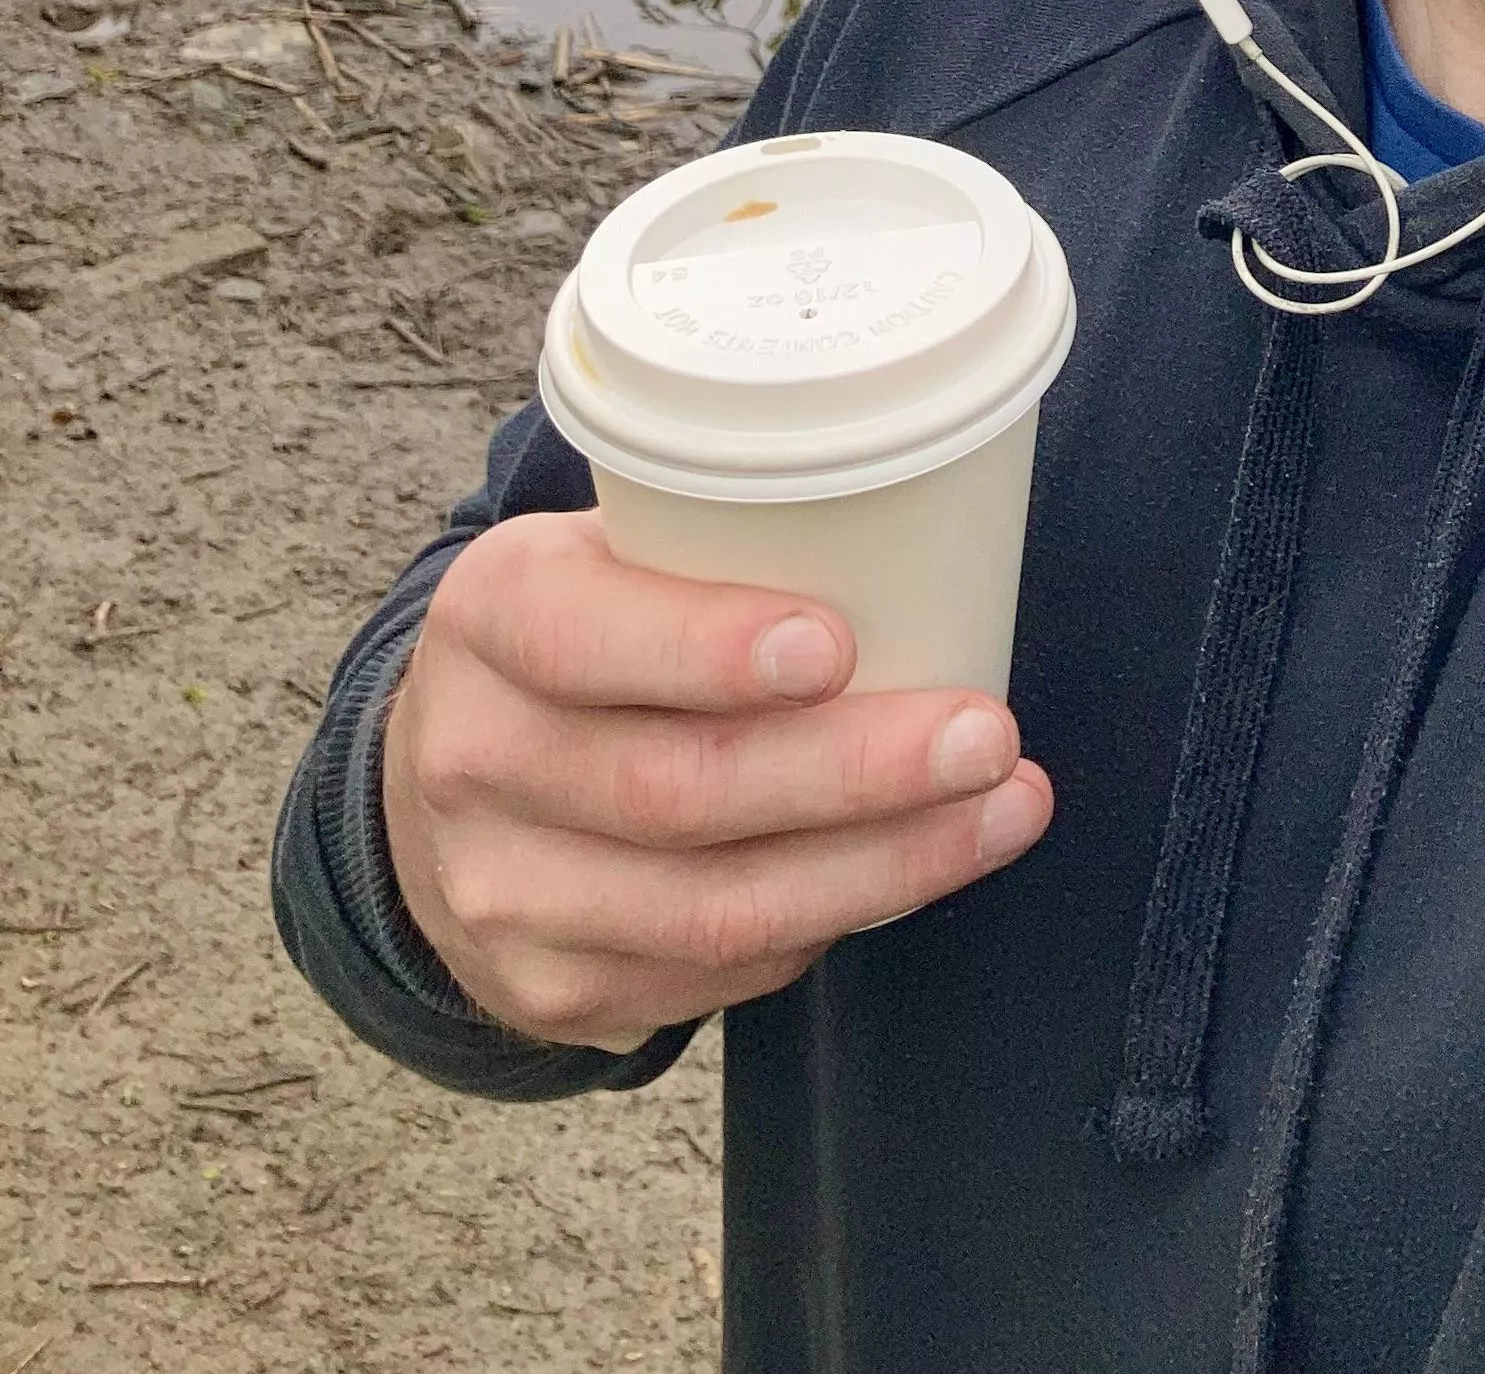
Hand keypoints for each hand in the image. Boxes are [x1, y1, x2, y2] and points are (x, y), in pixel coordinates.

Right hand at [380, 508, 1052, 1051]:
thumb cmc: (597, 627)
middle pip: (674, 790)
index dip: (705, 649)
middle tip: (985, 736)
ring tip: (1003, 810)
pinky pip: (718, 971)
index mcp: (489, 616)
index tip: (838, 645)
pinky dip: (835, 918)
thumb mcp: (615, 548)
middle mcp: (474, 760)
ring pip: (713, 907)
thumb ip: (722, 537)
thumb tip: (929, 515)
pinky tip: (919, 866)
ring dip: (882, 865)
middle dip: (851, 771)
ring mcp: (501, 894)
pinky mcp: (551, 990)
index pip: (581, 640)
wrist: (460, 774)